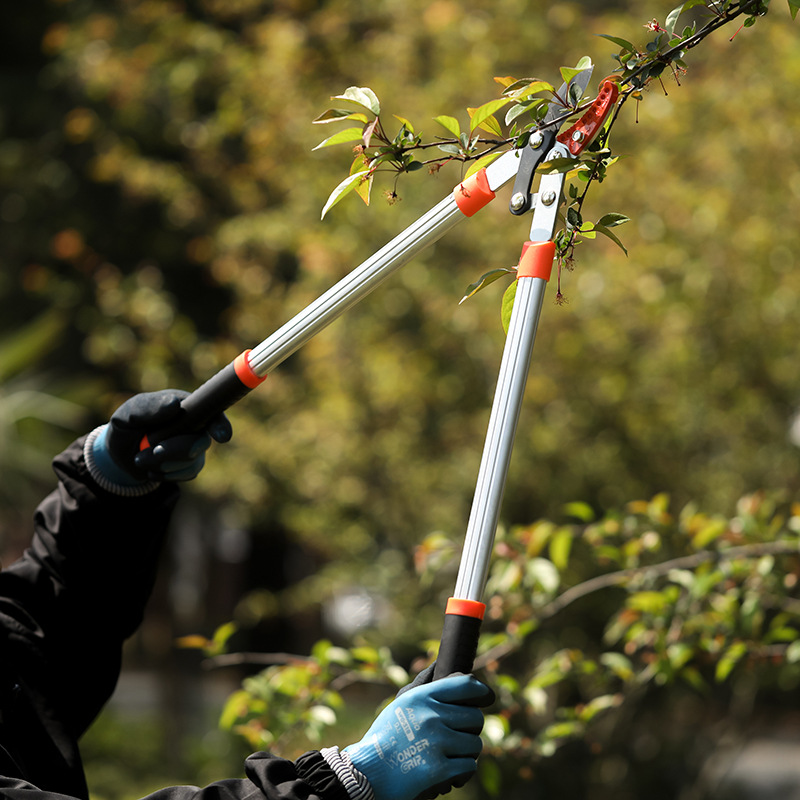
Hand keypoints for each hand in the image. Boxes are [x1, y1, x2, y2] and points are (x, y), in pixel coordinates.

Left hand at [89, 390, 231, 489]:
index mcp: (187, 406)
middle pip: (200, 442)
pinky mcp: (191, 465)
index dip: (220, 424)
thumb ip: (149, 407)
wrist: (121, 452)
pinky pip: (186, 474)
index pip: (211, 412)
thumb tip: (174, 406)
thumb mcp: (130, 412)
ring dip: (163, 463)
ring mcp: (196, 446)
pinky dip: (165, 474)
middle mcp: (197, 425)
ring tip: (141, 458)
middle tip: (151, 450)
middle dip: (174, 450)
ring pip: (191, 461)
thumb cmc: (128, 425)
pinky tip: (152, 468)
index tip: (221, 437)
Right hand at [343, 674, 493, 799]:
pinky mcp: (438, 770)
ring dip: (465, 753)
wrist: (366, 773)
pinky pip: (468, 767)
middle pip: (475, 718)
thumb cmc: (385, 737)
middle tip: (456, 737)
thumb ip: (425, 685)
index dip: (481, 692)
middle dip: (469, 730)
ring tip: (448, 756)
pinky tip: (449, 773)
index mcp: (422, 697)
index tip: (486, 698)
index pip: (466, 685)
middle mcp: (431, 716)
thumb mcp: (401, 703)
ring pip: (475, 745)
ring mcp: (436, 742)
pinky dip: (462, 772)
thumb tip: (440, 662)